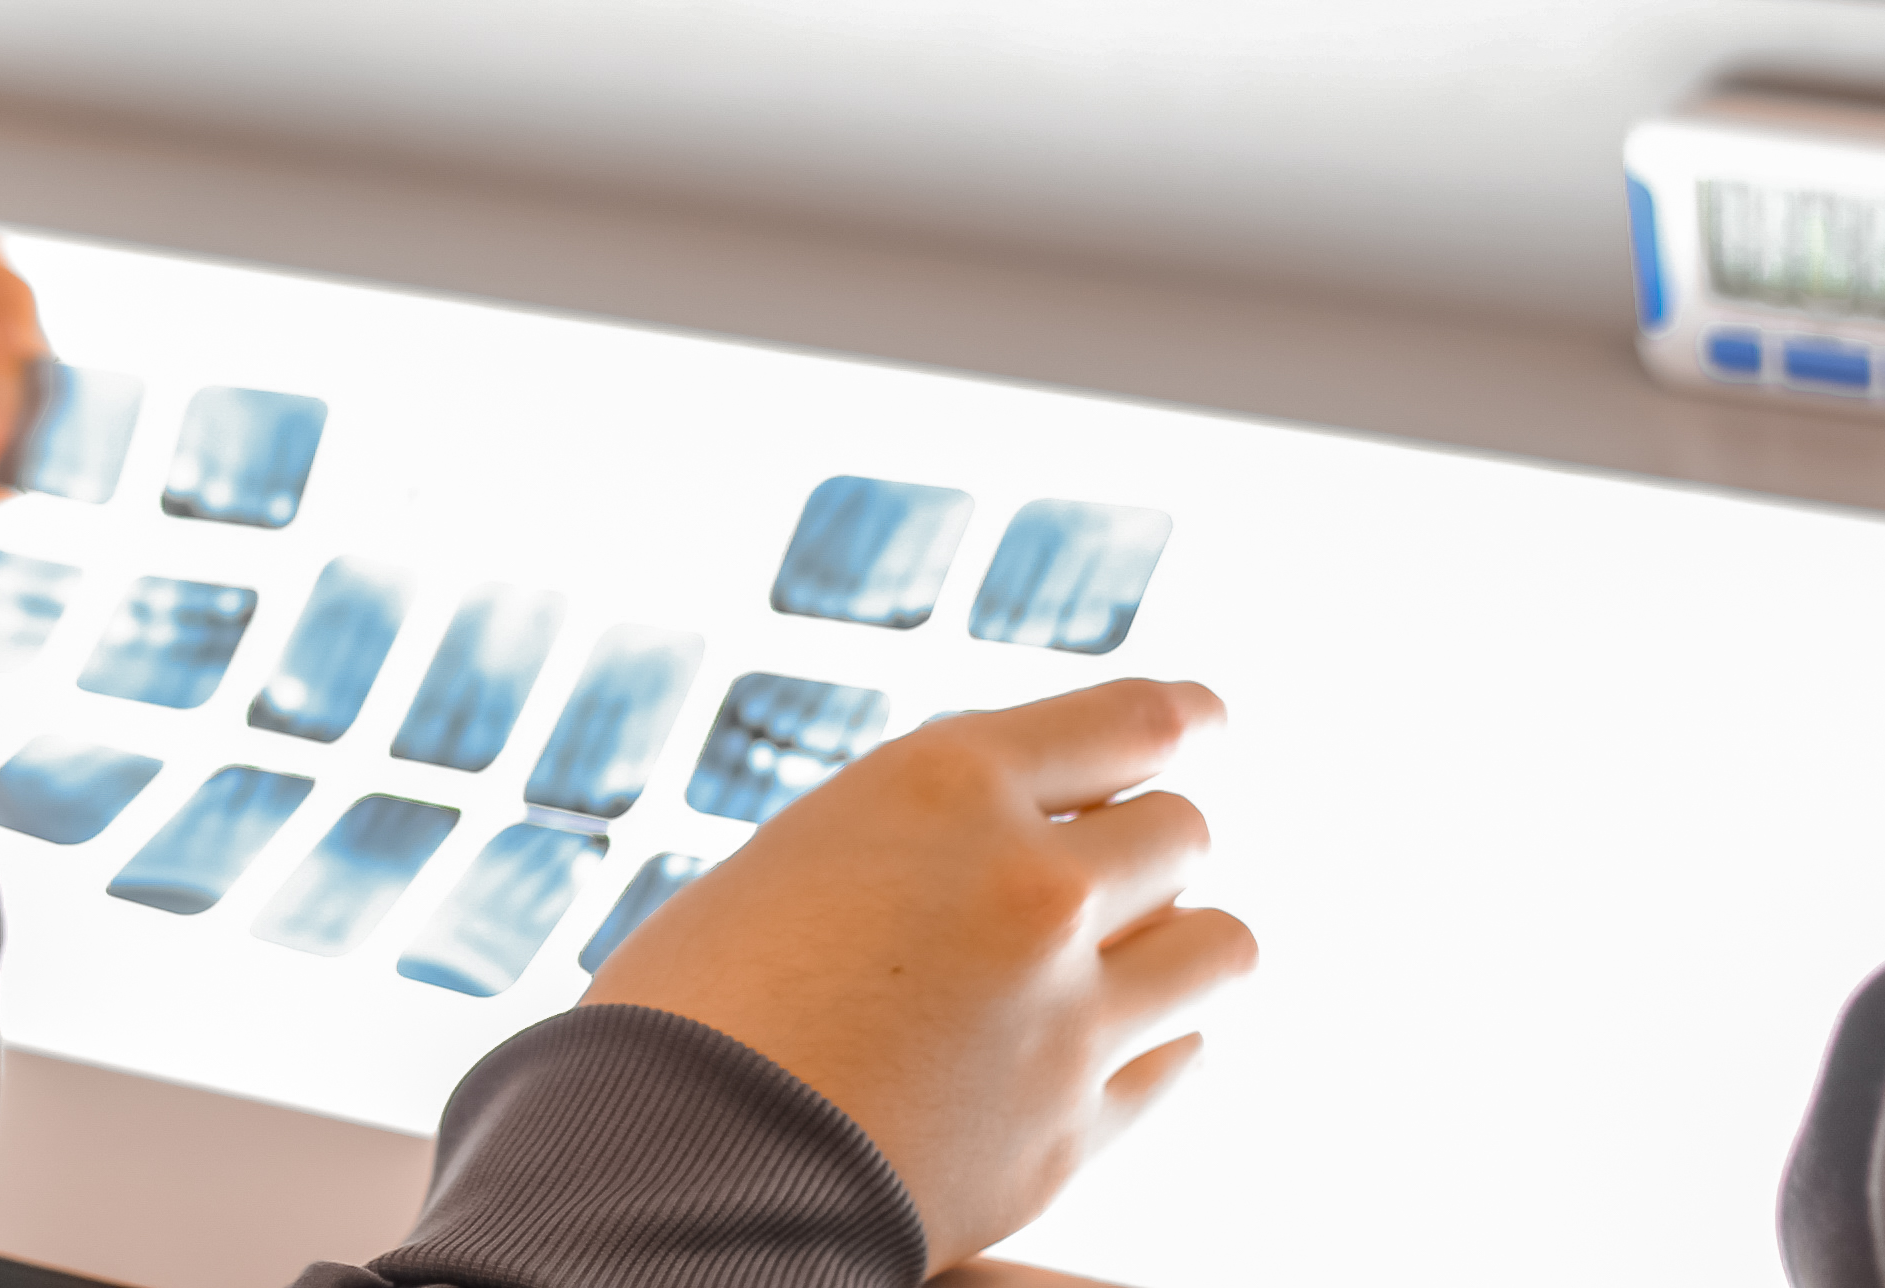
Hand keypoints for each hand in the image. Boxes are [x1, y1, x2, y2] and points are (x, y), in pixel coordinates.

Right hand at [583, 679, 1252, 1275]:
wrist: (665, 1167)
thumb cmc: (689, 1003)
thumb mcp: (800, 857)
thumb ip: (918, 842)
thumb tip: (1003, 849)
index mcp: (945, 782)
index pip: (1131, 721)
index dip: (1183, 717)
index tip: (1206, 719)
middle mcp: (1029, 883)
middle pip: (1180, 833)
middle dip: (1149, 846)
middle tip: (1115, 869)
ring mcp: (1066, 1012)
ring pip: (1218, 945)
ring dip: (1183, 939)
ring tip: (1145, 955)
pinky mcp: (1075, 1130)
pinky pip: (1176, 1059)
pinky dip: (1156, 1042)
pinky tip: (1120, 1042)